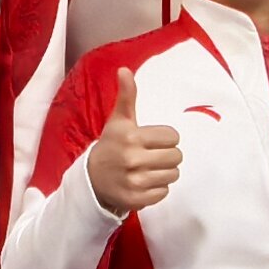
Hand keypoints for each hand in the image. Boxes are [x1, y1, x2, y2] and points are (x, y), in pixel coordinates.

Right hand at [84, 67, 183, 215]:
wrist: (92, 179)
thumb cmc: (111, 145)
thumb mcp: (118, 120)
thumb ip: (127, 96)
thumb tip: (124, 70)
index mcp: (131, 137)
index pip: (173, 137)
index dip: (165, 138)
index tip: (151, 140)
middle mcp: (133, 159)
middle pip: (177, 156)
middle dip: (167, 155)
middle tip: (152, 155)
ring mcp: (135, 181)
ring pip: (173, 175)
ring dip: (164, 172)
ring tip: (148, 168)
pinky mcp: (137, 199)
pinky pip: (165, 192)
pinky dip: (157, 188)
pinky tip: (144, 182)